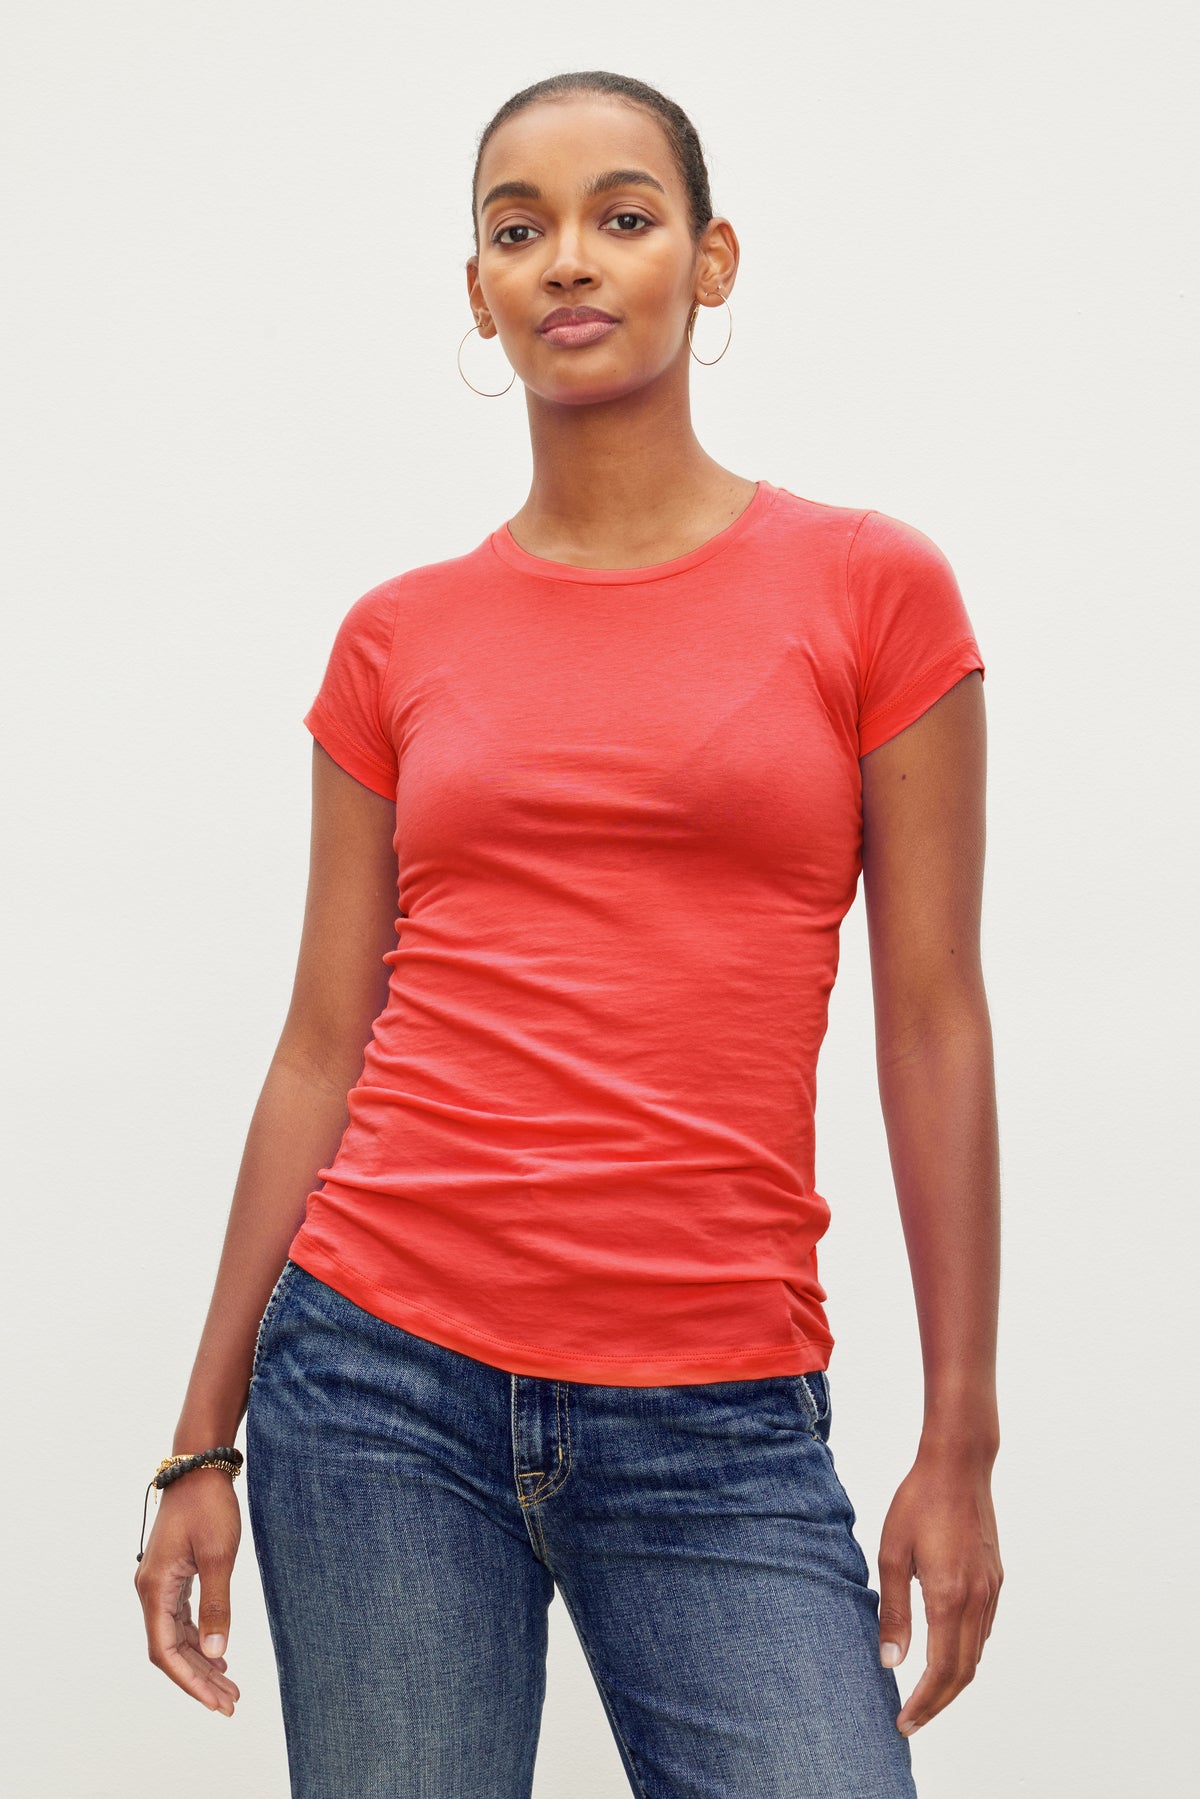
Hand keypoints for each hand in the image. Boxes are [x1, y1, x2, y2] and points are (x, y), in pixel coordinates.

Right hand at [133, 1467, 242, 1715]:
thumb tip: (215, 1653)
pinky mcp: (172, 1575)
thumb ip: (217, 1606)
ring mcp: (159, 1583)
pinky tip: (217, 1654)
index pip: (166, 1652)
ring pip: (175, 1637)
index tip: (215, 1702)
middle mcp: (150, 1591)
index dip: (190, 1681)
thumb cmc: (209, 1506)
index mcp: (155, 1589)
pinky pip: (180, 1619)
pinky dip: (198, 1639)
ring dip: (200, 1662)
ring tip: (228, 1686)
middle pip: (170, 1650)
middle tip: (230, 1703)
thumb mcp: (220, 1555)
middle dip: (199, 1679)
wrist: (200, 1466)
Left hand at [876, 1445, 1002, 1736]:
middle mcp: (977, 1601)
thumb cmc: (918, 1502)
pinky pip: (984, 1630)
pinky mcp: (995, 1579)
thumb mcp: (892, 1554)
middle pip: (964, 1673)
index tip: (904, 1723)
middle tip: (911, 1721)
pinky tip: (945, 1651)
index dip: (924, 1704)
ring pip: (977, 1654)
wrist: (958, 1465)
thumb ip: (895, 1612)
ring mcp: (991, 1591)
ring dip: (953, 1681)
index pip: (941, 1671)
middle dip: (938, 1703)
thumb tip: (891, 1662)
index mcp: (949, 1598)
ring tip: (924, 1694)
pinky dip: (966, 1653)